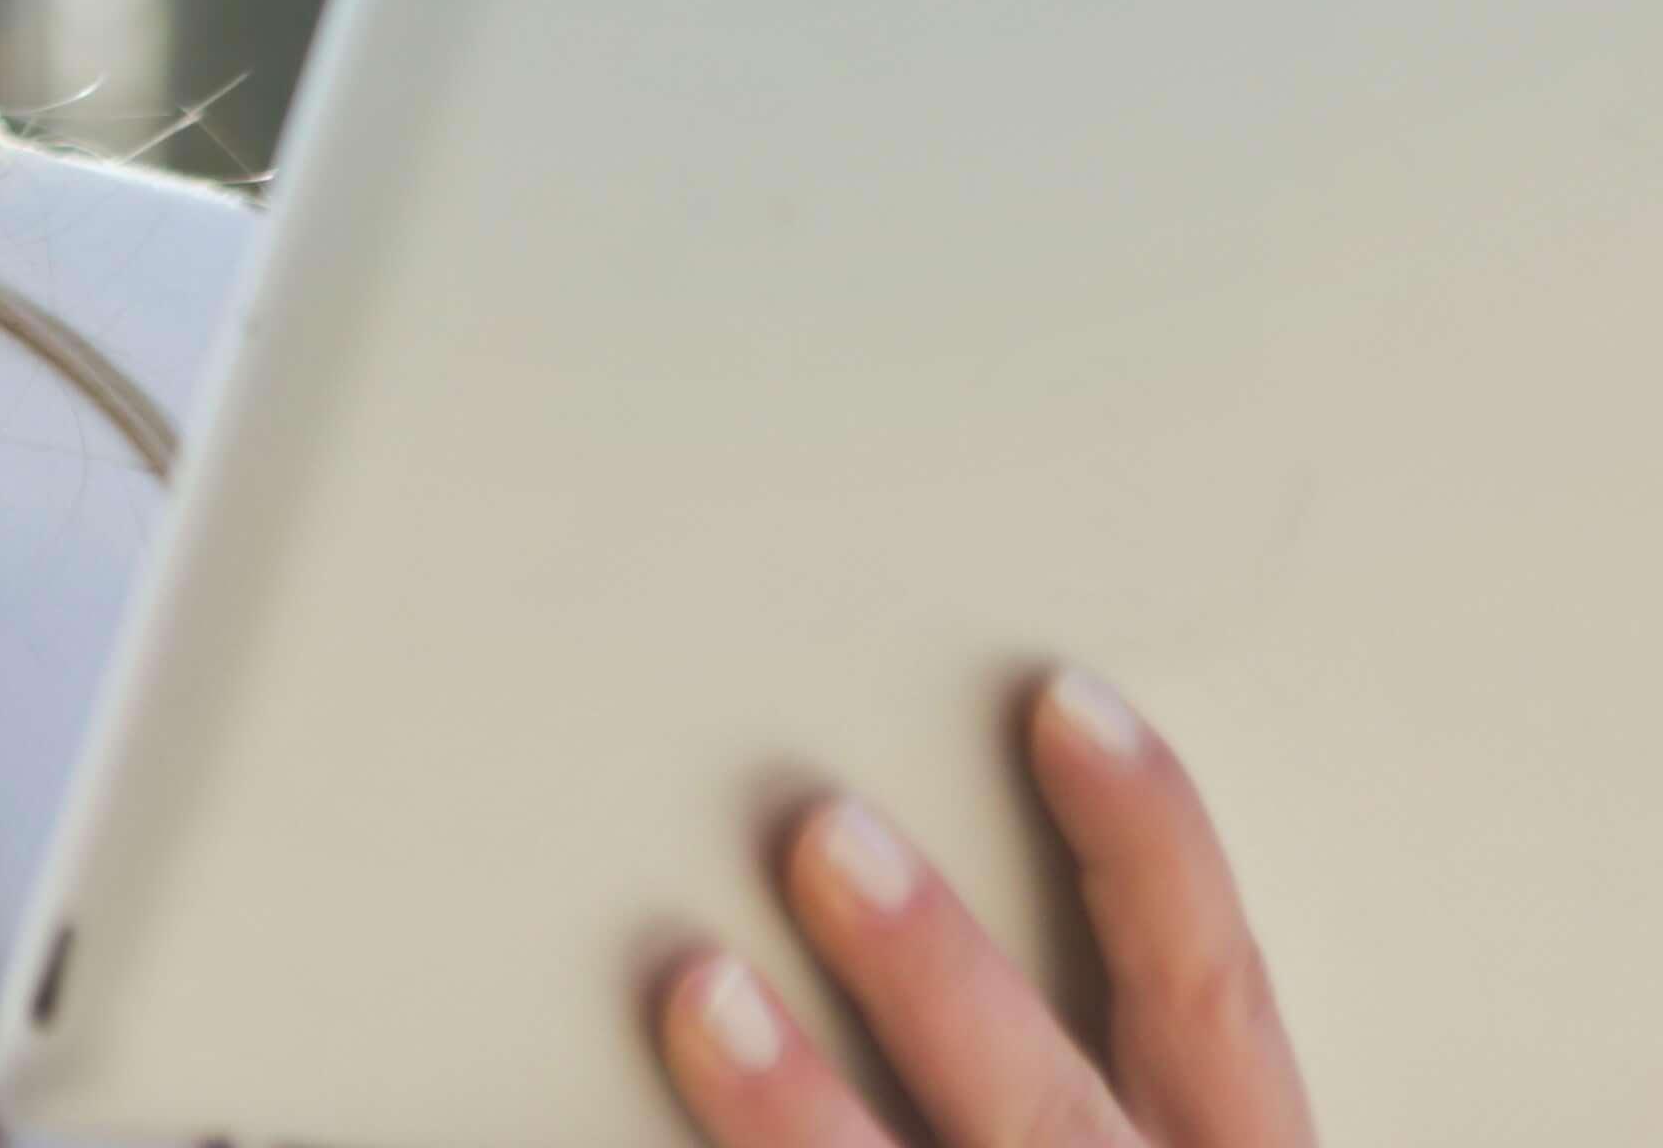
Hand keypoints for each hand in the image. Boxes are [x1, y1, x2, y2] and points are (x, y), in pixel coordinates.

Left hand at [652, 671, 1310, 1147]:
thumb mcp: (1154, 1143)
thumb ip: (1076, 1039)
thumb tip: (880, 837)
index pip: (1210, 996)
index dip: (1152, 848)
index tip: (1061, 705)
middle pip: (1047, 1103)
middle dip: (940, 975)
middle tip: (822, 834)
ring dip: (804, 1113)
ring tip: (699, 991)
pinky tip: (597, 1139)